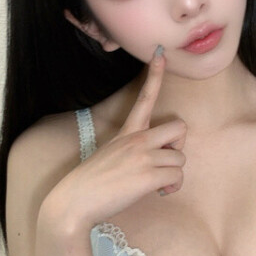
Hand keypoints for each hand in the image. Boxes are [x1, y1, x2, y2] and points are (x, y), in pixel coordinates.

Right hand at [42, 47, 186, 232]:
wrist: (74, 203)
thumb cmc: (92, 182)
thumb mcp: (110, 154)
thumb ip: (132, 149)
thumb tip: (154, 159)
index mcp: (127, 131)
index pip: (145, 97)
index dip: (155, 75)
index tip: (161, 53)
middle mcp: (137, 139)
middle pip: (180, 127)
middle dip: (179, 146)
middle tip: (164, 161)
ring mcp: (143, 156)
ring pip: (181, 158)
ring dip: (173, 174)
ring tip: (157, 184)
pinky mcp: (148, 175)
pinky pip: (178, 177)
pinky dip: (172, 187)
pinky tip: (158, 192)